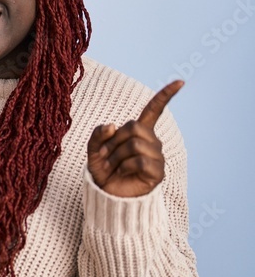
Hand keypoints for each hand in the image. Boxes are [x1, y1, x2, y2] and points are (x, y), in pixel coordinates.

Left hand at [87, 81, 183, 197]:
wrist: (107, 195)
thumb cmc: (104, 171)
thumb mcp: (94, 150)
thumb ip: (98, 135)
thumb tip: (112, 125)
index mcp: (139, 132)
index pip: (154, 110)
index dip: (165, 96)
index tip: (181, 81)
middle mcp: (152, 142)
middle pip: (133, 127)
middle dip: (114, 140)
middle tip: (107, 156)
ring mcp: (157, 157)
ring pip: (134, 144)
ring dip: (116, 156)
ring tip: (113, 167)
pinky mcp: (158, 172)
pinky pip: (139, 161)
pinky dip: (124, 167)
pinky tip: (122, 173)